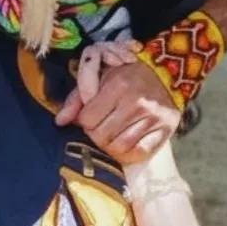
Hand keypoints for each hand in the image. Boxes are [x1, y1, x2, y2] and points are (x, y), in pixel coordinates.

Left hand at [55, 40, 180, 163]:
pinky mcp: (165, 130)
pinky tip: (126, 144)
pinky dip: (129, 153)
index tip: (90, 117)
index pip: (87, 119)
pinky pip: (139, 152)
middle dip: (95, 134)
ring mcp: (152, 117)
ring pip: (118, 147)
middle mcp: (136, 102)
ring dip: (110, 145)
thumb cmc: (127, 73)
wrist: (166, 72)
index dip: (84, 121)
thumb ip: (78, 96)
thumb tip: (59, 121)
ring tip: (112, 136)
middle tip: (100, 128)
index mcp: (118, 85)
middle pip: (101, 135)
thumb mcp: (101, 75)